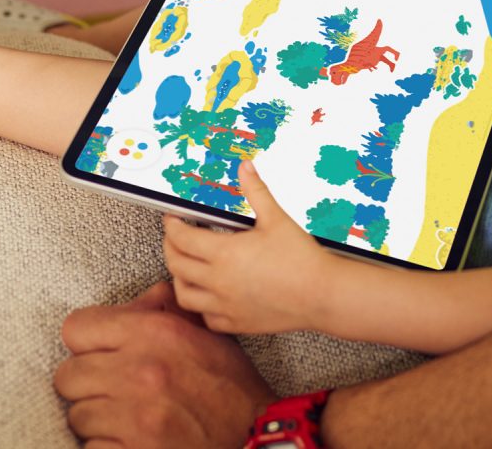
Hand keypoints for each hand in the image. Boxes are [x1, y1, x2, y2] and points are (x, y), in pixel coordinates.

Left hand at [56, 281, 273, 448]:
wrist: (251, 437)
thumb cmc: (228, 386)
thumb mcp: (203, 333)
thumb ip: (164, 309)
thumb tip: (136, 300)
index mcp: (155, 333)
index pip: (76, 328)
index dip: (86, 342)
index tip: (98, 353)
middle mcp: (140, 371)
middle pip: (68, 374)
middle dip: (87, 384)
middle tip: (111, 390)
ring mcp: (134, 417)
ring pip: (77, 415)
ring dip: (96, 419)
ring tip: (124, 417)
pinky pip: (90, 447)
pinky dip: (105, 446)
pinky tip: (128, 439)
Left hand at [164, 161, 333, 334]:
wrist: (321, 294)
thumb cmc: (301, 258)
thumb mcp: (276, 218)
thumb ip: (256, 191)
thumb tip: (245, 168)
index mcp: (224, 253)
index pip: (182, 238)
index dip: (172, 226)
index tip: (172, 220)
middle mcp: (218, 282)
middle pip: (176, 265)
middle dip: (170, 247)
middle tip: (174, 238)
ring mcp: (225, 305)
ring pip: (185, 295)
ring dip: (179, 278)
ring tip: (185, 267)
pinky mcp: (236, 322)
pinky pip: (206, 318)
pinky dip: (201, 306)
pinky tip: (209, 295)